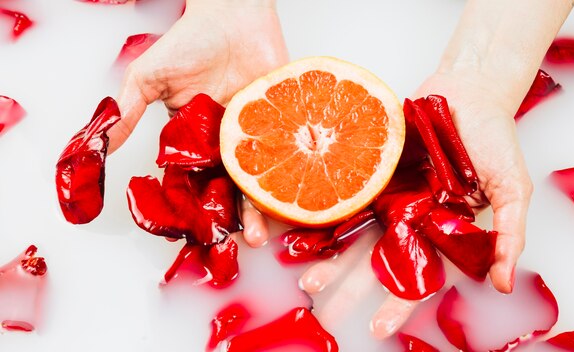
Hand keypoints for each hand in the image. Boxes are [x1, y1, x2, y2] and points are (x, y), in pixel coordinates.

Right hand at [108, 0, 286, 245]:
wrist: (232, 12)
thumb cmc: (190, 41)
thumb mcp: (148, 78)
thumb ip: (127, 113)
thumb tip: (98, 148)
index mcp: (196, 141)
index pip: (194, 182)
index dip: (195, 209)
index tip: (194, 233)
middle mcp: (228, 143)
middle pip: (231, 188)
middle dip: (234, 217)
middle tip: (238, 242)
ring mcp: (258, 135)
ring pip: (261, 178)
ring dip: (261, 208)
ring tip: (261, 233)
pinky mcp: (284, 121)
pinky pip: (289, 152)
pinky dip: (292, 174)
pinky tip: (293, 199)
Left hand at [299, 70, 532, 338]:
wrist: (469, 91)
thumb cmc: (495, 140)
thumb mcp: (513, 189)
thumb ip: (509, 235)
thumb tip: (504, 284)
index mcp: (439, 231)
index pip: (417, 276)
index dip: (399, 303)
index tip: (378, 328)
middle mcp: (408, 218)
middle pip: (375, 262)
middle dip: (350, 289)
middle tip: (326, 314)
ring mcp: (386, 194)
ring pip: (354, 233)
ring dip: (330, 260)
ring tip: (307, 282)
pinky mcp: (368, 169)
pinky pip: (343, 195)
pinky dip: (323, 215)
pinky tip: (301, 235)